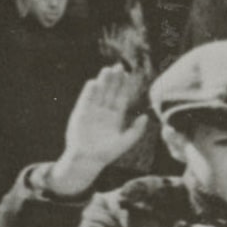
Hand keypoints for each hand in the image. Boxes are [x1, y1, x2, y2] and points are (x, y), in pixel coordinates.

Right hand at [48, 61, 145, 192]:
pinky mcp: (80, 114)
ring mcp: (92, 111)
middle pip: (110, 92)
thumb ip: (137, 130)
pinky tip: (94, 83)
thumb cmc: (107, 153)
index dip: (124, 86)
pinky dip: (89, 92)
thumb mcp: (126, 142)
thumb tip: (146, 116)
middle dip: (114, 80)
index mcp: (115, 117)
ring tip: (107, 70)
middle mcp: (104, 112)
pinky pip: (85, 100)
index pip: (121, 97)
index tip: (127, 74)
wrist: (87, 160)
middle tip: (118, 66)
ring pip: (99, 93)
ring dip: (102, 82)